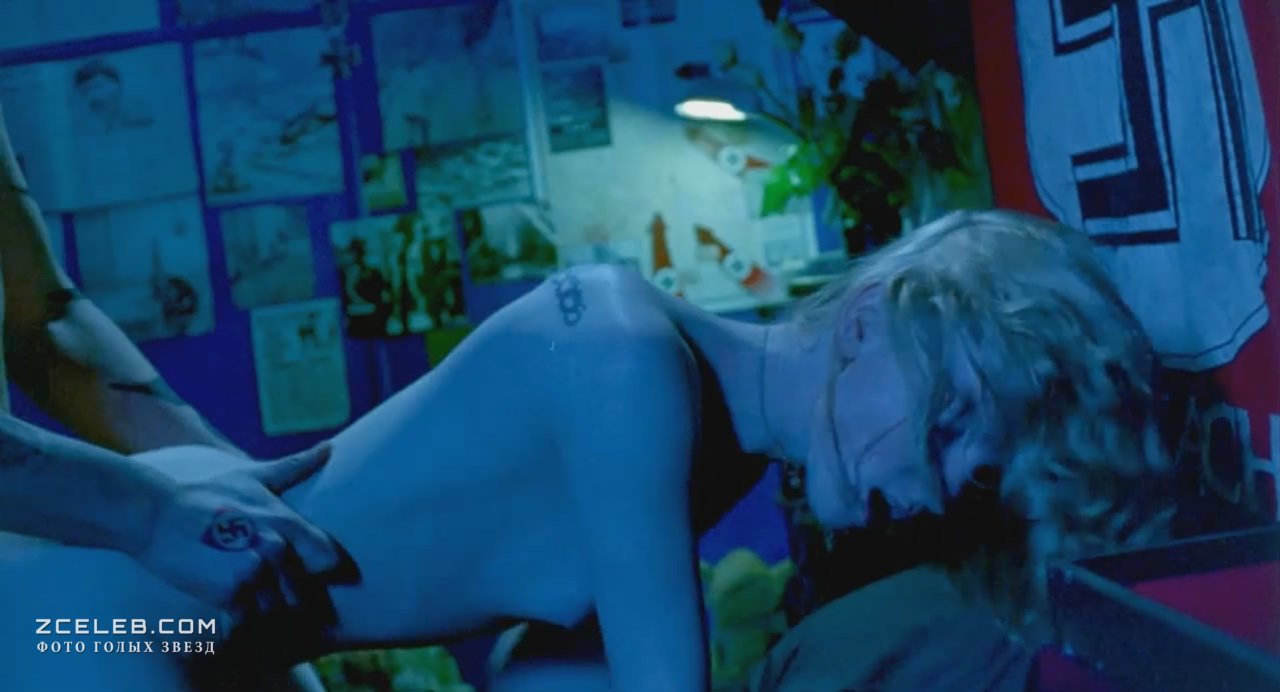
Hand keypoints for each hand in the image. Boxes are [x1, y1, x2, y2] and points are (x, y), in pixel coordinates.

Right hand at [131, 443, 342, 619]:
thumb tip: (329, 446)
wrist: (155, 515)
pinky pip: (248, 619)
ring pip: (277, 608)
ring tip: (255, 602)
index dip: (326, 568)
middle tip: (281, 592)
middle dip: (293, 594)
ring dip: (268, 609)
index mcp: (286, 523)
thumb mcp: (254, 477)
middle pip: (303, 589)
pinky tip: (234, 609)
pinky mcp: (226, 595)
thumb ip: (296, 466)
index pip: (328, 558)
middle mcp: (275, 550)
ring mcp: (251, 574)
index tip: (318, 571)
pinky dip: (243, 619)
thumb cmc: (207, 494)